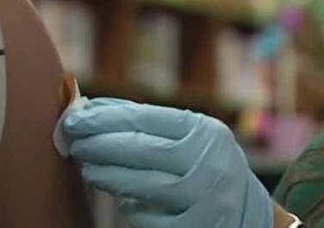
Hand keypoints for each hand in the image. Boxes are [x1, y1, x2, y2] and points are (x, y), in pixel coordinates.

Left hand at [63, 98, 272, 227]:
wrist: (248, 211)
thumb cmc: (204, 165)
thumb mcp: (192, 137)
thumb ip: (149, 123)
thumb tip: (92, 107)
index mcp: (205, 131)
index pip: (145, 119)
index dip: (104, 118)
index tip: (74, 119)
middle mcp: (209, 162)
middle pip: (141, 151)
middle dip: (100, 146)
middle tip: (74, 144)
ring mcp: (205, 198)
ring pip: (142, 187)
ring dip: (108, 177)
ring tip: (89, 171)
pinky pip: (150, 220)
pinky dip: (133, 209)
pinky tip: (125, 201)